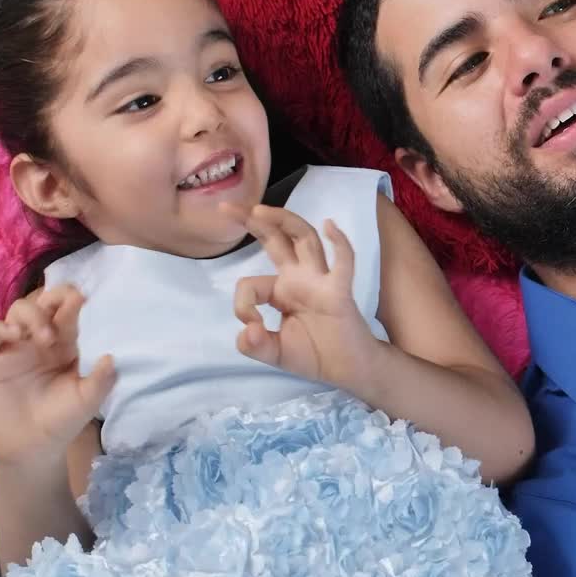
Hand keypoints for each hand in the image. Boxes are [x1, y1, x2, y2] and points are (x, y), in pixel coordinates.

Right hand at [0, 285, 115, 464]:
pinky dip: (0, 327)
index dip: (75, 300)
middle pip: (43, 302)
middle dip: (56, 297)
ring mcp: (13, 348)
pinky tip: (16, 336)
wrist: (34, 447)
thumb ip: (102, 379)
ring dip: (33, 315)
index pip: (68, 310)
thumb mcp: (89, 399)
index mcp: (65, 343)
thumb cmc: (63, 419)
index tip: (87, 299)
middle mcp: (39, 340)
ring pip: (17, 311)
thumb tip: (111, 356)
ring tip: (47, 337)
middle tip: (70, 307)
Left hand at [222, 203, 379, 388]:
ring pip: (304, 239)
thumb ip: (254, 345)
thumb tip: (246, 331)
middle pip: (277, 238)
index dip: (242, 304)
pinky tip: (330, 226)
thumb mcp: (273, 352)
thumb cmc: (314, 355)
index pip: (251, 282)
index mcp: (281, 289)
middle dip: (253, 220)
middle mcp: (299, 278)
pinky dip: (340, 243)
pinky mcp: (340, 292)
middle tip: (227, 207)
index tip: (251, 328)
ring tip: (259, 210)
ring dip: (284, 221)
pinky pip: (343, 263)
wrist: (347, 369)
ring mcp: (320, 281)